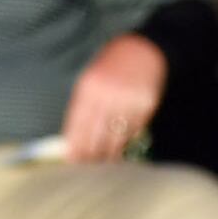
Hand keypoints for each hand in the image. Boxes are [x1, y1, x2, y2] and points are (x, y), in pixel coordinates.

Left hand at [59, 33, 166, 163]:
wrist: (143, 50)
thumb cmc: (111, 65)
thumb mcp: (90, 78)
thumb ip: (83, 104)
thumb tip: (74, 135)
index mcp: (89, 86)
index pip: (79, 122)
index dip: (75, 144)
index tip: (71, 160)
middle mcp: (108, 95)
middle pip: (97, 133)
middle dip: (90, 153)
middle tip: (86, 168)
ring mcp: (128, 101)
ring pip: (116, 136)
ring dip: (108, 153)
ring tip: (102, 163)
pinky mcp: (146, 106)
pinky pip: (133, 131)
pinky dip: (125, 142)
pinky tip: (119, 150)